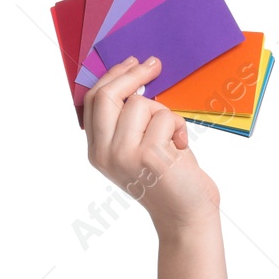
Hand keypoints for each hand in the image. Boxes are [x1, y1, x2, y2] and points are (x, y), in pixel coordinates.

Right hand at [83, 56, 220, 235]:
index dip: (113, 76)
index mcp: (96, 151)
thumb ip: (127, 123)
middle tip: (155, 65)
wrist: (186, 215)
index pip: (92, 101)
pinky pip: (165, 117)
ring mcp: (125, 154)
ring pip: (142, 104)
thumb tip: (134, 78)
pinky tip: (181, 148)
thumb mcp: (137, 150)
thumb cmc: (168, 178)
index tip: (132, 63)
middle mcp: (104, 153)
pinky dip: (179, 127)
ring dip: (165, 113)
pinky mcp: (150, 155)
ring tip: (172, 137)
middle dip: (133, 75)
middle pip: (108, 96)